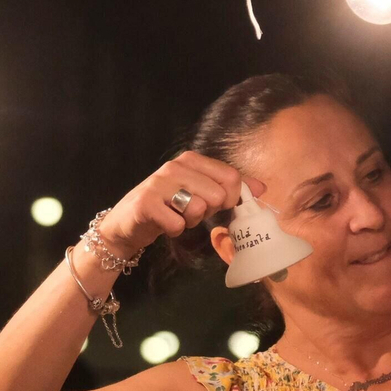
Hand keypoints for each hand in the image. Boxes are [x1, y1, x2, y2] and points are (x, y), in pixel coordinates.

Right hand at [96, 152, 261, 254]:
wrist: (128, 221)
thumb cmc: (169, 205)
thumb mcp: (200, 192)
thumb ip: (230, 188)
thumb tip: (262, 188)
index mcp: (191, 159)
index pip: (231, 177)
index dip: (231, 197)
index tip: (218, 205)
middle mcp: (175, 166)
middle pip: (217, 195)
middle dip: (208, 211)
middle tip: (190, 211)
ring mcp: (159, 184)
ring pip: (198, 208)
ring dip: (190, 221)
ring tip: (176, 216)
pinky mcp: (146, 204)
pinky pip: (178, 224)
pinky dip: (174, 231)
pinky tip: (164, 224)